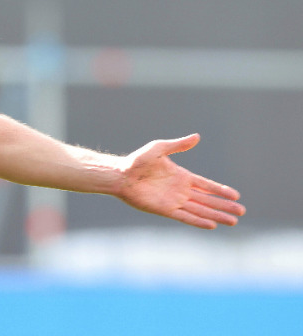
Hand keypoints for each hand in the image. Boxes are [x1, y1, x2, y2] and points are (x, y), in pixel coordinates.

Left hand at [116, 134, 245, 228]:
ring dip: (216, 215)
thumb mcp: (160, 148)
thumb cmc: (137, 161)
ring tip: (233, 221)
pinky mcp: (165, 209)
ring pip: (200, 210)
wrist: (120, 174)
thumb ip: (179, 145)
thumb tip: (197, 136)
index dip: (220, 190)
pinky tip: (212, 225)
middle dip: (224, 206)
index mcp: (181, 176)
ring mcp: (174, 200)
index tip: (236, 196)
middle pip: (207, 200)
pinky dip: (198, 221)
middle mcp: (180, 190)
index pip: (206, 185)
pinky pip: (185, 216)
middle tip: (241, 212)